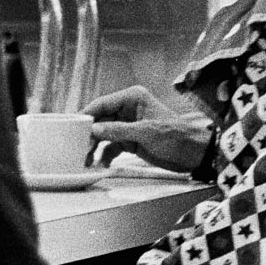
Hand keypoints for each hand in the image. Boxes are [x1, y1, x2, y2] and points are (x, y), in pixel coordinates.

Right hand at [85, 85, 212, 172]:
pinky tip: (101, 165)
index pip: (102, 104)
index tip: (72, 128)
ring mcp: (128, 126)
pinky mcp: (130, 141)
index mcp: (133, 98)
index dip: (86, 115)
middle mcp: (128, 110)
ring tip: (86, 161)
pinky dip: (105, 156)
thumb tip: (94, 129)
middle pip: (99, 120)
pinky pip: (111, 147)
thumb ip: (119, 130)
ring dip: (94, 148)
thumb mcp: (146, 132)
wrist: (193, 153)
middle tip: (78, 149)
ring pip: (103, 135)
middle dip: (88, 135)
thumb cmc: (176, 136)